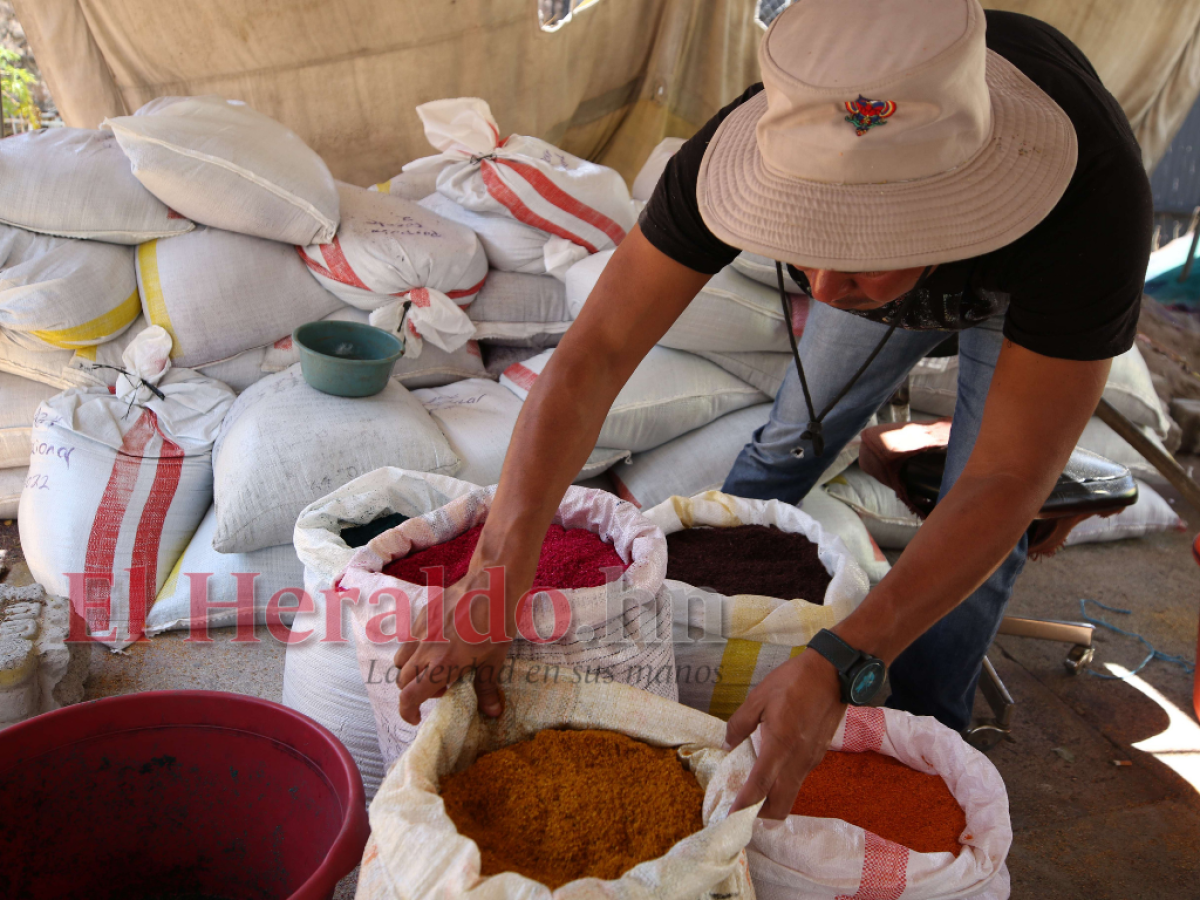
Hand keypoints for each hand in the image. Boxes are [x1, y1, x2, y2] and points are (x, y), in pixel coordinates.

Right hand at [392, 566, 511, 725]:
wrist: (491, 584)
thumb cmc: (497, 623)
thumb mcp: (495, 659)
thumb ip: (487, 687)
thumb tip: (492, 713)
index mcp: (442, 665)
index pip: (409, 696)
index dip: (407, 712)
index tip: (417, 717)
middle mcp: (425, 650)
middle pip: (402, 680)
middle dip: (414, 691)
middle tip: (440, 687)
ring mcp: (421, 631)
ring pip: (400, 660)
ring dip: (411, 671)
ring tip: (434, 666)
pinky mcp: (421, 615)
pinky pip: (408, 639)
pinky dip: (414, 649)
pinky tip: (436, 644)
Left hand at [725, 649, 846, 818]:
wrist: (833, 673)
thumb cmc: (794, 681)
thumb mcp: (758, 697)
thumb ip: (740, 723)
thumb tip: (728, 743)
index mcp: (780, 745)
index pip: (761, 785)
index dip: (745, 805)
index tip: (731, 818)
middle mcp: (798, 760)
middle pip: (781, 805)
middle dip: (761, 813)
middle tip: (742, 807)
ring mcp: (811, 760)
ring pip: (790, 793)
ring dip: (772, 798)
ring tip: (752, 787)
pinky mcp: (818, 755)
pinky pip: (798, 778)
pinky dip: (783, 782)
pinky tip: (772, 766)